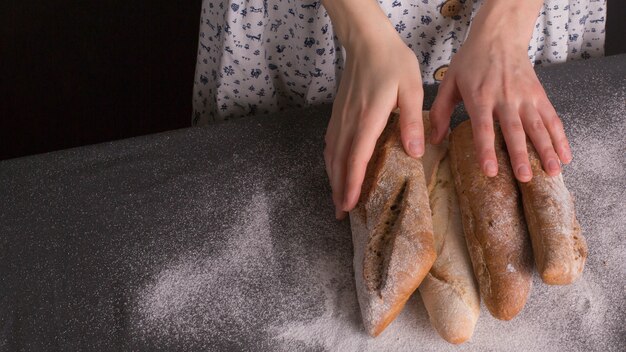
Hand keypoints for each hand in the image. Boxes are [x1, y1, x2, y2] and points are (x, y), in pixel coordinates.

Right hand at [323, 0, 423, 218]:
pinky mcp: (339, 113)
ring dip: (333, 178)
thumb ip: (413, 121)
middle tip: (341, 213)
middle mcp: (349, 122)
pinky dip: (332, 161)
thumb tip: (414, 152)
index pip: (356, 159)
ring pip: (332, 154)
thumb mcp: (411, 88)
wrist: (367, 41)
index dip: (351, 184)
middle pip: (339, 162)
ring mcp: (340, 118)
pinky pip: (331, 143)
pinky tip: (336, 168)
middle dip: (338, 189)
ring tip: (337, 198)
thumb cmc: (392, 62)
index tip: (348, 205)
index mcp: (368, 119)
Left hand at [429, 0, 571, 181]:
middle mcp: (505, 98)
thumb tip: (434, 140)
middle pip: (514, 130)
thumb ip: (440, 111)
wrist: (498, 36)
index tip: (490, 171)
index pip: (483, 128)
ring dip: (546, 150)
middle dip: (521, 155)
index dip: (486, 150)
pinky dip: (560, 138)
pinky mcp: (539, 95)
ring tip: (552, 172)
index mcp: (480, 97)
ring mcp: (525, 97)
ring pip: (538, 127)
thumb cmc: (471, 62)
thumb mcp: (449, 82)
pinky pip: (552, 118)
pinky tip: (565, 156)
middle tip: (525, 178)